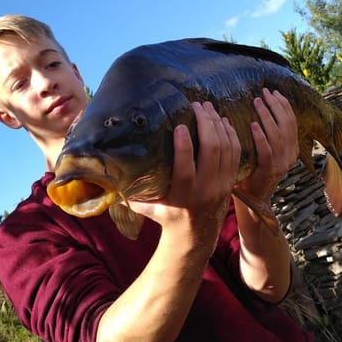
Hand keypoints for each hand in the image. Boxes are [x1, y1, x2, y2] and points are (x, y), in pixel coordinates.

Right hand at [129, 102, 240, 246]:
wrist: (196, 235)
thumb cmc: (165, 216)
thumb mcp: (147, 207)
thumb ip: (131, 192)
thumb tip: (105, 175)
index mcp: (184, 196)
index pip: (187, 169)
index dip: (184, 146)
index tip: (179, 125)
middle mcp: (206, 189)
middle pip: (212, 151)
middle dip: (206, 124)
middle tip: (196, 106)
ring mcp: (222, 185)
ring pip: (226, 149)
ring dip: (218, 125)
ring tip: (208, 108)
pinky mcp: (231, 181)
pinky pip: (236, 153)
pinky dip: (231, 134)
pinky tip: (222, 120)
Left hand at [240, 88, 298, 201]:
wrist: (252, 199)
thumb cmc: (253, 170)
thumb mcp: (264, 150)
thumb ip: (266, 134)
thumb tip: (258, 107)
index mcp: (292, 149)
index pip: (292, 122)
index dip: (284, 105)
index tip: (274, 91)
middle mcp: (290, 155)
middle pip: (286, 125)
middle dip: (275, 106)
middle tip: (264, 93)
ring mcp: (282, 164)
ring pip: (277, 135)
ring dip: (267, 116)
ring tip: (257, 102)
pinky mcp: (270, 170)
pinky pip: (267, 150)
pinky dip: (260, 136)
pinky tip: (253, 124)